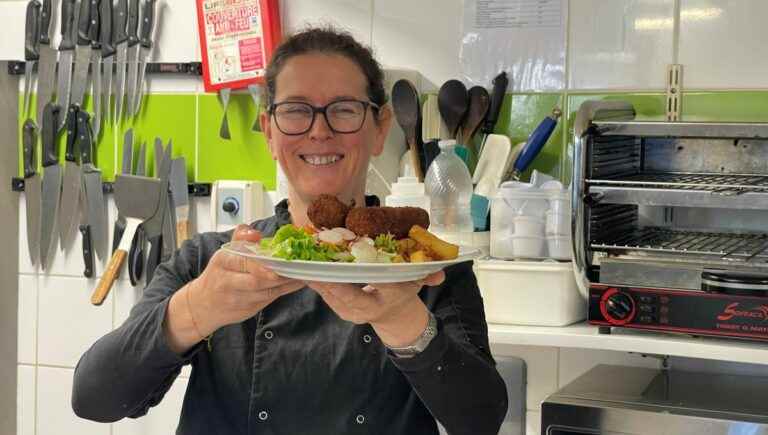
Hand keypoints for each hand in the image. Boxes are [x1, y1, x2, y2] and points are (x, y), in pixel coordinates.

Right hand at [165, 225, 304, 352]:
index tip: (278, 262)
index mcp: (223, 262)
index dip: (261, 265)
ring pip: (266, 291)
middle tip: (298, 267)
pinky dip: (285, 290)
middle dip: (278, 275)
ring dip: (286, 283)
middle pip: (256, 280)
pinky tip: (298, 282)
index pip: (242, 262)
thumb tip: (253, 232)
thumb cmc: (219, 275)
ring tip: (303, 273)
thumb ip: (240, 241)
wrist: (202, 305)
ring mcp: (238, 298)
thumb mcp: (224, 255)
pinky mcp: (248, 310)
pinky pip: (270, 299)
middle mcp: (227, 281)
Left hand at [306, 271, 444, 347]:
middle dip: (331, 282)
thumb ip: (428, 276)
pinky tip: (304, 269)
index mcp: (390, 297)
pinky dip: (316, 283)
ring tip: (303, 263)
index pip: (380, 286)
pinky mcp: (341, 311)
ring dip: (317, 281)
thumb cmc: (403, 289)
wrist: (393, 314)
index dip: (365, 276)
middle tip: (314, 265)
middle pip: (348, 295)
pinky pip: (326, 297)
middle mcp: (370, 308)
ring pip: (332, 297)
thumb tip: (440, 275)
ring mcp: (353, 312)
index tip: (349, 263)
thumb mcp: (417, 282)